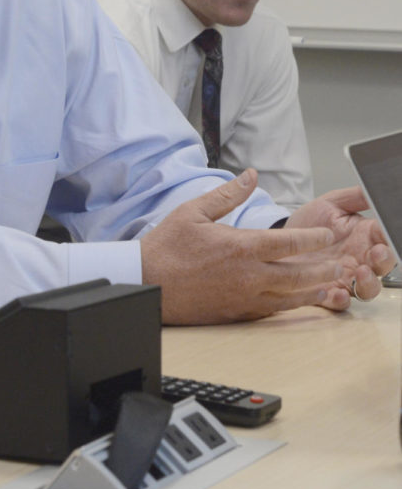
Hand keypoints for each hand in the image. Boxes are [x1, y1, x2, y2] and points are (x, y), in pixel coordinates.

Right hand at [140, 169, 340, 323]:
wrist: (147, 283)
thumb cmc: (167, 247)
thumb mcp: (193, 211)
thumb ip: (226, 194)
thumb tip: (250, 176)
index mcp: (240, 246)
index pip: (288, 242)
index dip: (313, 239)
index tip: (328, 236)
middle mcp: (248, 275)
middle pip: (298, 274)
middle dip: (323, 268)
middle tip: (342, 264)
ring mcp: (244, 297)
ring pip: (289, 297)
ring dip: (313, 290)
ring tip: (331, 285)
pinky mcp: (236, 313)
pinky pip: (272, 311)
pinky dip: (291, 306)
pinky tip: (298, 302)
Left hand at [285, 188, 394, 308]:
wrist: (280, 240)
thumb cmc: (308, 223)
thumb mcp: (330, 204)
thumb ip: (354, 197)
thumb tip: (374, 188)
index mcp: (365, 237)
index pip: (387, 238)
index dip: (391, 237)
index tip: (386, 232)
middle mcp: (360, 259)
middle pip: (383, 266)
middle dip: (385, 261)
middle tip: (378, 253)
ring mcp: (345, 277)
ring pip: (368, 288)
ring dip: (369, 283)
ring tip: (360, 272)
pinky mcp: (326, 290)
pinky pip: (339, 301)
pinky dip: (341, 299)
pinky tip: (338, 293)